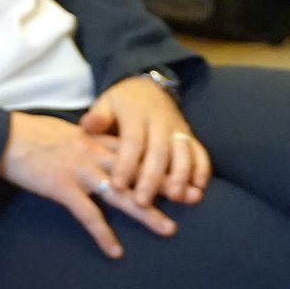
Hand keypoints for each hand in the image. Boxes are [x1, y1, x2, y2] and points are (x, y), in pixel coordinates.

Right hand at [0, 112, 177, 258]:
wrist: (2, 137)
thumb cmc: (30, 134)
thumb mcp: (65, 131)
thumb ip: (88, 140)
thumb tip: (102, 146)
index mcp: (94, 140)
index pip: (136, 151)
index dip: (162, 163)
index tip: (185, 174)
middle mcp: (93, 153)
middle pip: (137, 171)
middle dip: (165, 187)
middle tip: (192, 200)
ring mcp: (79, 171)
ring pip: (121, 193)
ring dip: (146, 213)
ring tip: (168, 229)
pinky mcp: (62, 188)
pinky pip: (88, 215)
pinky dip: (103, 234)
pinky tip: (115, 251)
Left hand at [79, 75, 211, 209]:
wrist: (147, 86)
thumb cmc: (121, 103)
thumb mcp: (105, 103)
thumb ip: (98, 117)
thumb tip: (87, 125)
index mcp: (135, 114)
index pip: (131, 141)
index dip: (126, 164)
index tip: (117, 185)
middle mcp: (159, 122)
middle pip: (158, 151)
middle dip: (151, 178)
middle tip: (142, 202)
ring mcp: (177, 129)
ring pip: (183, 153)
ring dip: (181, 175)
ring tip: (175, 197)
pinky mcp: (190, 136)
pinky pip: (201, 152)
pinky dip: (202, 169)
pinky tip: (198, 189)